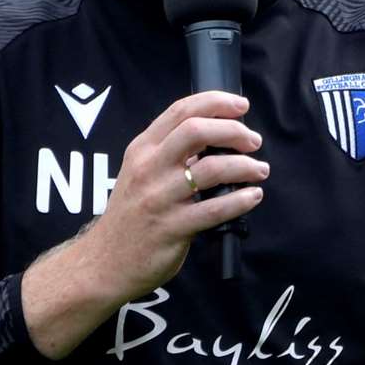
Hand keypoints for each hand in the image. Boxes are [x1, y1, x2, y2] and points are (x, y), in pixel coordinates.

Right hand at [89, 90, 268, 300]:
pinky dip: (240, 200)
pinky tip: (253, 196)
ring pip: (211, 169)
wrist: (105, 261)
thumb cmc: (130, 214)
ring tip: (259, 170)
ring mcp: (159, 198)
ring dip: (245, 166)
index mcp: (142, 149)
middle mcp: (149, 168)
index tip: (241, 105)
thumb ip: (170, 152)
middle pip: (196, 131)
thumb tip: (216, 135)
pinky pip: (214, 209)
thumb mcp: (140, 172)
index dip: (216, 102)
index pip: (181, 111)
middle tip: (253, 142)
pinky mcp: (172, 228)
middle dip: (234, 131)